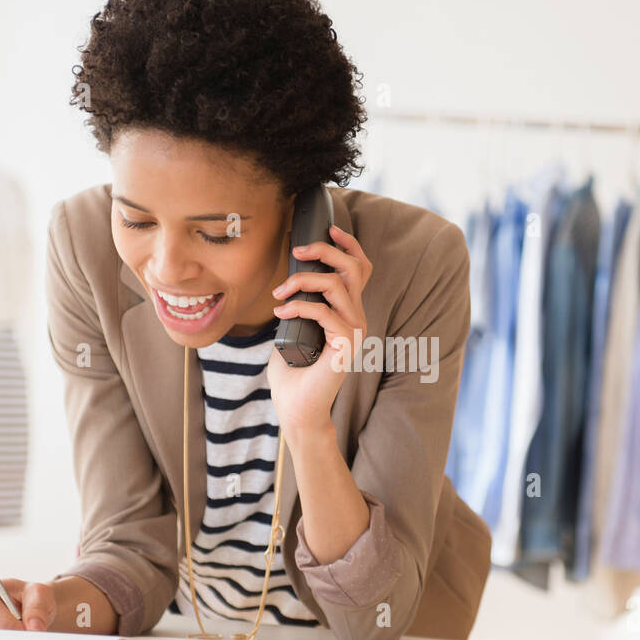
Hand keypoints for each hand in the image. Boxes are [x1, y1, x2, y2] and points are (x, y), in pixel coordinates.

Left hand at [268, 224, 372, 437]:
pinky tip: (280, 314)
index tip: (329, 229)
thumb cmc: (292, 375)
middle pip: (354, 268)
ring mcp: (354, 332)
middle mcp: (356, 319)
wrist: (297, 410)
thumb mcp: (292, 331)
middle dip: (325, 251)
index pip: (360, 269)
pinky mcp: (346, 346)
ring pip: (336, 286)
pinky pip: (324, 312)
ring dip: (302, 280)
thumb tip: (285, 286)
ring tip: (279, 293)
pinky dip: (298, 307)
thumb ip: (296, 309)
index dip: (349, 245)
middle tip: (296, 250)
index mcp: (348, 312)